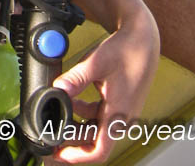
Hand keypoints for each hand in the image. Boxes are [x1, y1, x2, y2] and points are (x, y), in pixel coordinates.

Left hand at [49, 8, 158, 162]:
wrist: (143, 39)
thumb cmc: (127, 51)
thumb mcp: (96, 64)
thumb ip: (76, 79)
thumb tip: (57, 89)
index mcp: (119, 115)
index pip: (99, 150)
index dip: (77, 156)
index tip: (59, 154)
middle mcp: (122, 118)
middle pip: (94, 141)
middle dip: (71, 141)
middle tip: (51, 137)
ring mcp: (121, 112)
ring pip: (95, 128)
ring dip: (76, 124)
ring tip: (56, 116)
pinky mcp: (118, 103)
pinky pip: (98, 115)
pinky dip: (82, 112)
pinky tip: (70, 100)